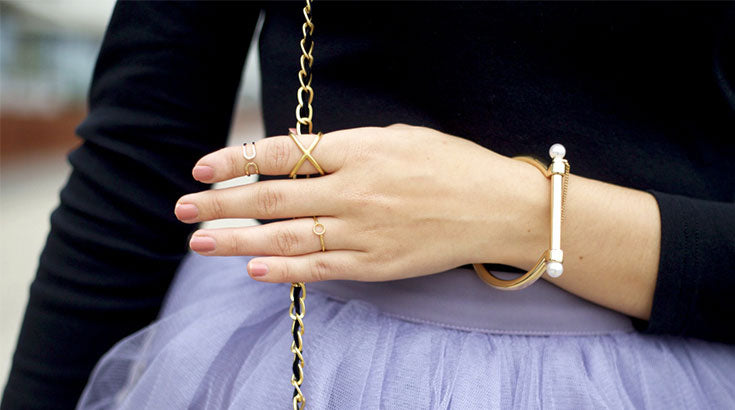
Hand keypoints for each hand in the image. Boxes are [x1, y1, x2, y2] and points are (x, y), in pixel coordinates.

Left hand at [174, 124, 542, 282]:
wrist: (498, 208)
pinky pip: (320, 268)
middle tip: (183, 210)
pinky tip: (252, 269)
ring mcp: (364, 231)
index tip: (203, 167)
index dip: (236, 160)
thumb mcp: (397, 138)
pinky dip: (283, 269)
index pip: (282, 154)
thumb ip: (346, 149)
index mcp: (359, 151)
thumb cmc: (451, 165)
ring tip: (201, 243)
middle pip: (272, 198)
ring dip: (237, 241)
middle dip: (221, 204)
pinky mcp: (376, 264)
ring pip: (287, 237)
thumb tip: (299, 159)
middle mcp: (355, 191)